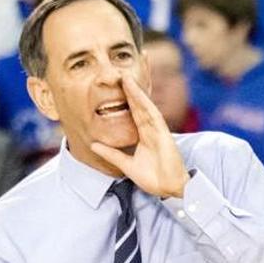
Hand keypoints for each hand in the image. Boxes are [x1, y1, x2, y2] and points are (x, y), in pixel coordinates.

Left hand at [90, 76, 188, 198]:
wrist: (169, 188)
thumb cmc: (153, 178)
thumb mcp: (126, 165)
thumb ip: (111, 154)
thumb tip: (94, 145)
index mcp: (144, 135)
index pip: (133, 112)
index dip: (126, 99)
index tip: (116, 86)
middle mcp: (151, 129)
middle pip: (139, 106)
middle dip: (131, 90)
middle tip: (120, 74)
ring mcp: (158, 131)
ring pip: (145, 107)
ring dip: (137, 93)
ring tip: (126, 78)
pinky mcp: (164, 135)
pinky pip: (153, 116)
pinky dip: (146, 105)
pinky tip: (138, 95)